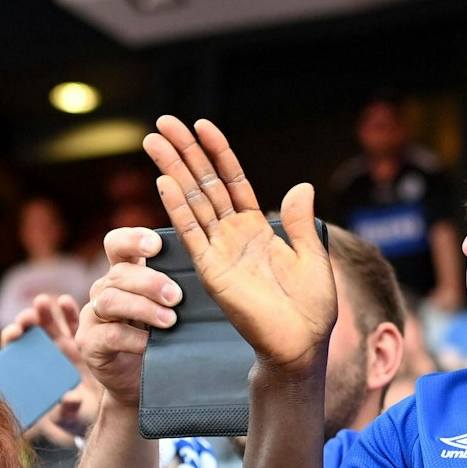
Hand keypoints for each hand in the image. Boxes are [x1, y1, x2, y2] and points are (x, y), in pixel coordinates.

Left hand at [0, 293, 102, 437]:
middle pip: (30, 333)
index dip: (12, 339)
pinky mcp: (81, 340)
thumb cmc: (74, 414)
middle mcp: (44, 354)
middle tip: (29, 317)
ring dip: (44, 311)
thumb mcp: (69, 417)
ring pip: (49, 323)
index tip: (15, 334)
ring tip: (43, 302)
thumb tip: (69, 400)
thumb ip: (66, 410)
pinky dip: (68, 311)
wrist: (96, 408)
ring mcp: (63, 345)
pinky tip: (64, 301)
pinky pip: (73, 323)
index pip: (14, 351)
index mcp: (32, 371)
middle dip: (27, 321)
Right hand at [79, 224, 178, 407]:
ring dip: (143, 308)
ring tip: (170, 320)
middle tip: (177, 296)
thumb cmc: (162, 336)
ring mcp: (93, 315)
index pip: (117, 244)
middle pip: (119, 273)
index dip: (133, 240)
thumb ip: (175, 287)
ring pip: (110, 300)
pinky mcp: (88, 342)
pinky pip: (109, 334)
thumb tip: (206, 269)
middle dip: (150, 282)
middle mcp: (104, 289)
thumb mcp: (169, 307)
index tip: (156, 245)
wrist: (141, 381)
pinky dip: (133, 337)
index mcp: (124, 272)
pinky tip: (151, 343)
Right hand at [144, 115, 335, 373]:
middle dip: (185, 152)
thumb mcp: (312, 256)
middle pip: (204, 184)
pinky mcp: (212, 271)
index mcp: (256, 228)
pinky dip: (178, 208)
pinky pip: (193, 233)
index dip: (218, 152)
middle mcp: (232, 235)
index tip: (202, 124)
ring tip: (154, 141)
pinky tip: (165, 182)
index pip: (233, 180)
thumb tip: (301, 185)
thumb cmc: (310, 307)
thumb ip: (298, 221)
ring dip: (173, 170)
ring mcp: (219, 250)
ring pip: (193, 201)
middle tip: (163, 123)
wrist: (302, 344)